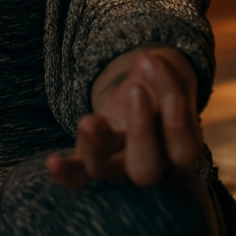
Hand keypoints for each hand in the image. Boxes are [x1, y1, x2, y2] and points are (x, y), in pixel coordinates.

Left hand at [46, 48, 202, 187]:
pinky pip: (78, 174)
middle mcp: (147, 165)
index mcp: (174, 150)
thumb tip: (147, 62)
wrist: (140, 97)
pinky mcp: (89, 158)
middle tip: (138, 91)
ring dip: (95, 146)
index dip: (178, 126)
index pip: (182, 150)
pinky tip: (52, 165)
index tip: (174, 97)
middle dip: (140, 131)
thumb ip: (164, 78)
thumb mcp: (168, 82)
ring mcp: (115, 165)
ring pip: (105, 170)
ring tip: (89, 122)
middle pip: (145, 169)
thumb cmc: (159, 91)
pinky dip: (66, 172)